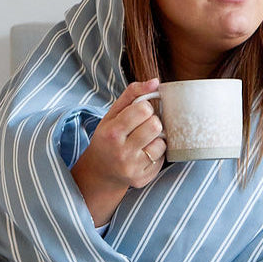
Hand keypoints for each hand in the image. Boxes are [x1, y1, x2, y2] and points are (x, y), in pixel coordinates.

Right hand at [70, 79, 166, 226]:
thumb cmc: (108, 137)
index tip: (139, 113)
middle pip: (156, 126)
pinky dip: (156, 154)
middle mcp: (122, 152)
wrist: (100, 171)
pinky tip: (143, 154)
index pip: (144, 109)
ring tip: (143, 141)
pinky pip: (162, 159)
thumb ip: (132, 94)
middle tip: (143, 127)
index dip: (145, 108)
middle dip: (152, 123)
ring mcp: (133, 168)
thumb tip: (156, 82)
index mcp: (112, 133)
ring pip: (161, 143)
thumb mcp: (112, 114)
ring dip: (156, 139)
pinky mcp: (143, 179)